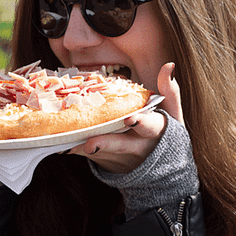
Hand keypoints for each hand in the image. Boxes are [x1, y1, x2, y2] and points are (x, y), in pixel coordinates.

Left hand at [69, 62, 183, 172]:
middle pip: (119, 145)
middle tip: (89, 143)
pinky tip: (62, 143)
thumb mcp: (173, 115)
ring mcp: (121, 158)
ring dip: (82, 147)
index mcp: (155, 131)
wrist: (162, 171)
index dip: (140, 123)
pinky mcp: (107, 164)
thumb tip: (169, 64)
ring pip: (100, 152)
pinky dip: (76, 149)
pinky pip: (89, 156)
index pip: (149, 127)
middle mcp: (137, 147)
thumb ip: (170, 91)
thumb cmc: (165, 134)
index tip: (130, 119)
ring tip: (65, 140)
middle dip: (104, 144)